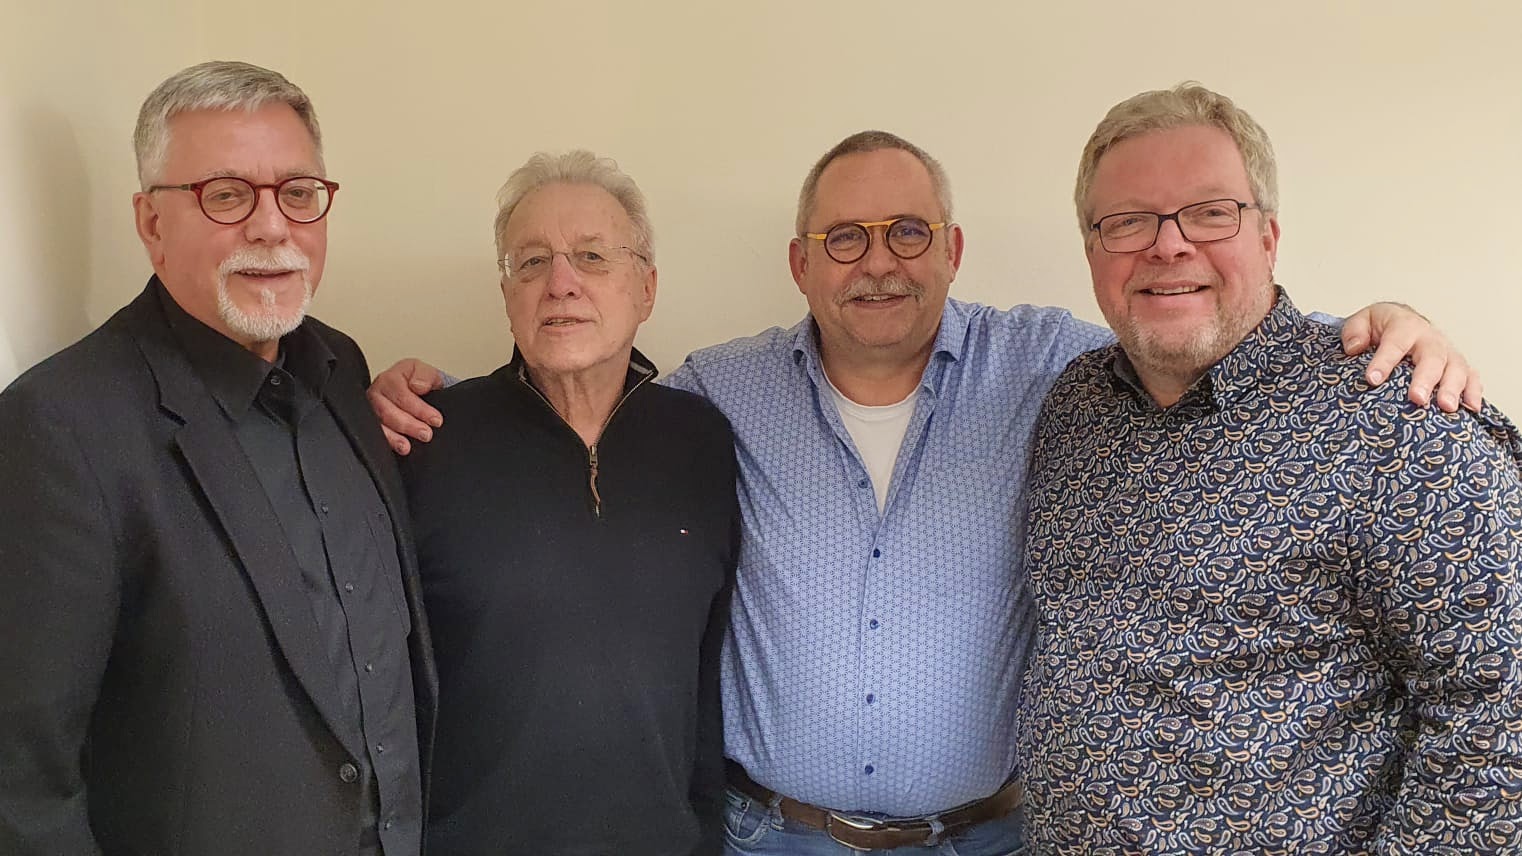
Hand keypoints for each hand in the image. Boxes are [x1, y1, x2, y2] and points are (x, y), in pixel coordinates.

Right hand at [367, 359, 445, 454]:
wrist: (417, 392)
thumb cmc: (420, 383)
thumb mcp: (428, 374)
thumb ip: (426, 376)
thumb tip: (418, 386)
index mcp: (391, 378)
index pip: (402, 395)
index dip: (420, 409)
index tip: (436, 420)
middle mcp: (378, 392)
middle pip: (387, 410)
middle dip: (408, 425)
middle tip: (426, 434)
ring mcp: (372, 408)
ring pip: (378, 423)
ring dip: (394, 437)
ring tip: (407, 447)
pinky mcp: (371, 423)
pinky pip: (375, 434)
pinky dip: (387, 442)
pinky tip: (398, 448)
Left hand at [1341, 303, 1481, 412]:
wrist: (1402, 322)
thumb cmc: (1382, 327)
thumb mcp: (1362, 321)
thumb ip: (1354, 331)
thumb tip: (1354, 348)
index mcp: (1404, 325)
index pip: (1395, 342)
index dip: (1384, 361)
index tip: (1373, 379)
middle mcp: (1430, 338)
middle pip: (1432, 357)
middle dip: (1425, 379)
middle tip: (1417, 399)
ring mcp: (1447, 352)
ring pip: (1456, 368)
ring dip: (1453, 388)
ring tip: (1446, 407)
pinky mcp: (1458, 365)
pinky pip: (1471, 377)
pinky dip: (1473, 391)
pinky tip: (1471, 408)